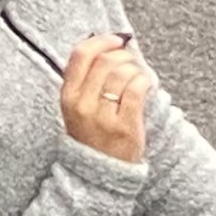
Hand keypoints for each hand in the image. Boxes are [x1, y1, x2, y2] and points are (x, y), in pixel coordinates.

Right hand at [60, 33, 153, 163]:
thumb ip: (87, 80)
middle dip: (123, 55)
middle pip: (105, 61)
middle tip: (132, 61)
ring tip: (140, 76)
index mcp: (68, 96)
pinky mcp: (124, 126)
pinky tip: (148, 85)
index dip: (101, 41)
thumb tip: (109, 46)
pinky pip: (137, 90)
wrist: (99, 175)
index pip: (80, 55)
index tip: (116, 40)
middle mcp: (82, 104)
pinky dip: (145, 81)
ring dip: (136, 68)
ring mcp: (103, 116)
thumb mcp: (78, 107)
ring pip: (122, 74)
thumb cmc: (93, 136)